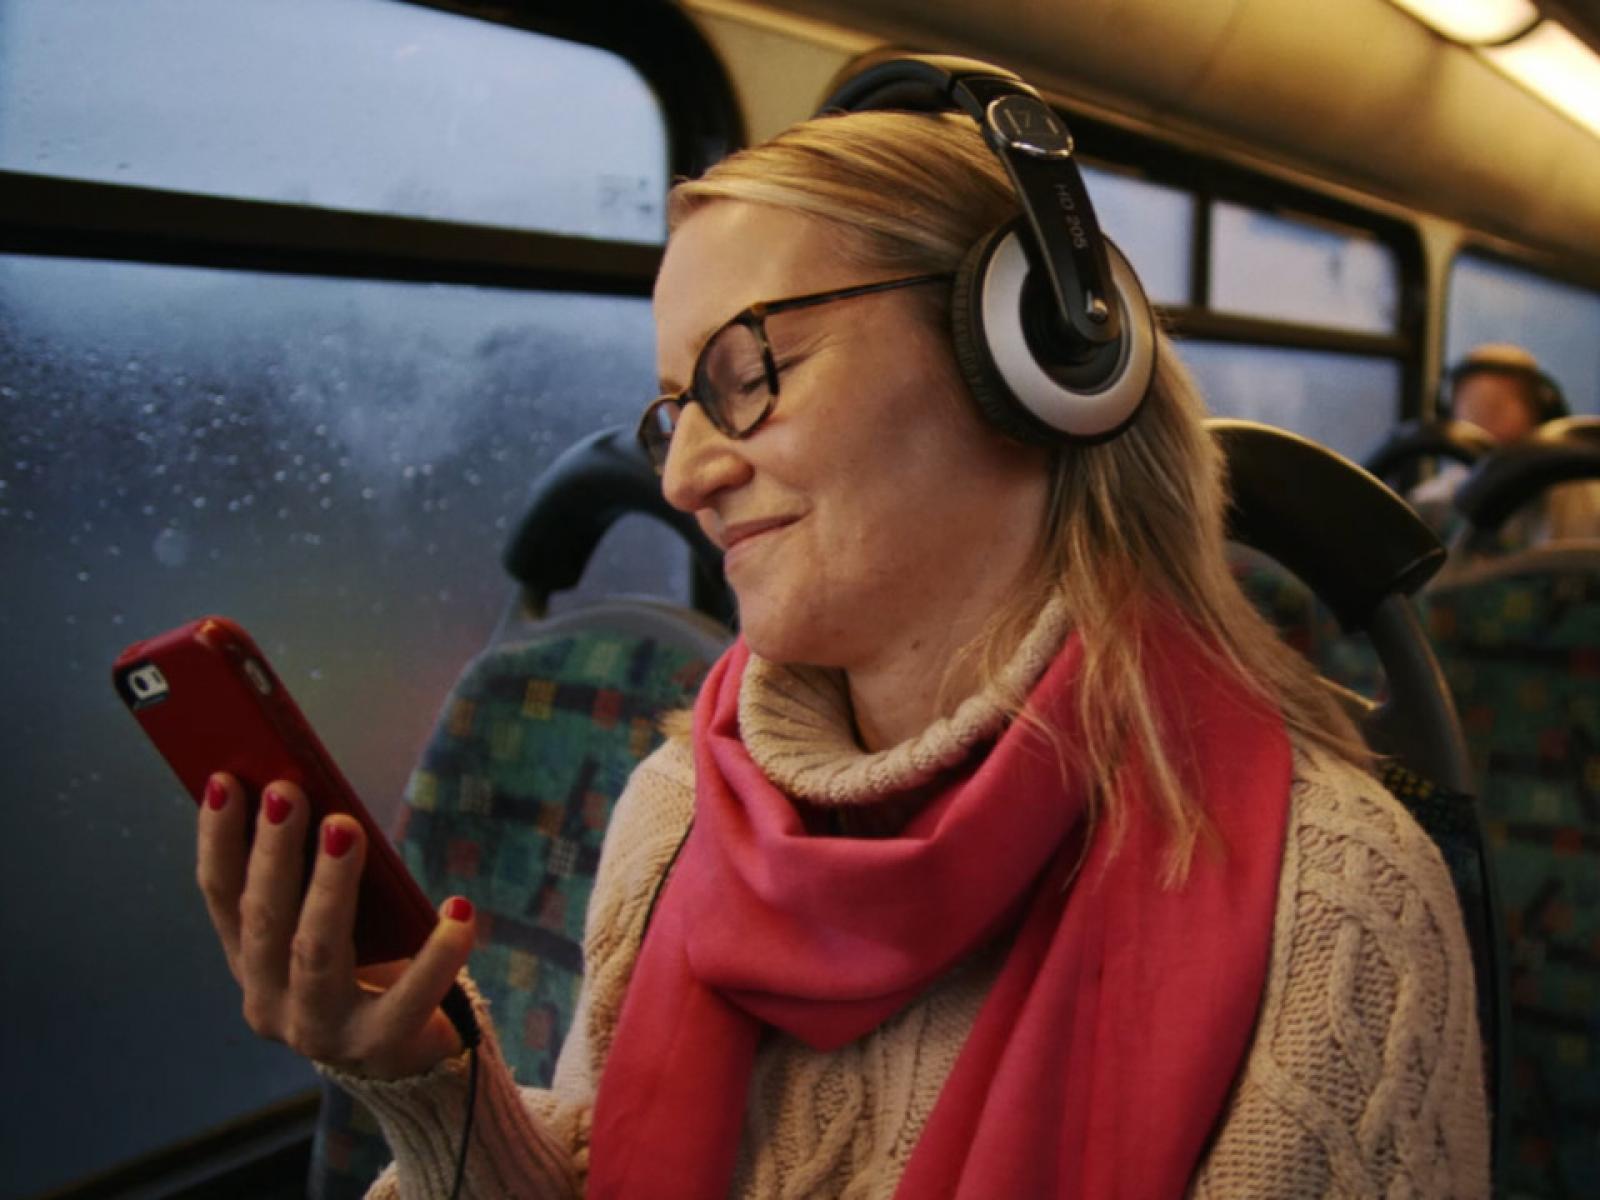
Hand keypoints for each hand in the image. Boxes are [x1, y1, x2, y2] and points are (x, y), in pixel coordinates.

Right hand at [196, 773, 475, 1079]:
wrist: (408, 1059)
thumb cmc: (369, 966)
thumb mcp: (332, 921)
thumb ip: (316, 876)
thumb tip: (313, 791)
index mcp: (250, 962)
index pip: (221, 896)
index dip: (219, 839)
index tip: (225, 780)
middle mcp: (270, 1002)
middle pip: (265, 918)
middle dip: (274, 850)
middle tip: (287, 790)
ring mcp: (320, 1031)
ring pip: (317, 951)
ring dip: (330, 884)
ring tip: (344, 827)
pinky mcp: (381, 1045)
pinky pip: (411, 994)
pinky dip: (437, 951)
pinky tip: (458, 908)